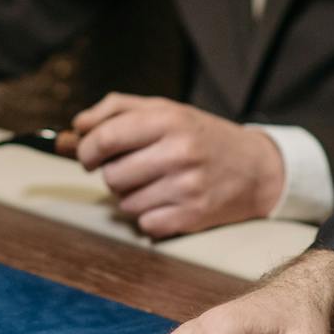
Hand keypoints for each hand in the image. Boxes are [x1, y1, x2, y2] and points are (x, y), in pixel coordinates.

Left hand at [70, 94, 285, 236]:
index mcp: (169, 120)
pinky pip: (145, 224)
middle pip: (112, 175)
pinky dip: (149, 216)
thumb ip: (116, 110)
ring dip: (130, 196)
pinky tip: (167, 201)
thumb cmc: (201, 135)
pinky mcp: (193, 216)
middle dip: (112, 174)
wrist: (256, 168)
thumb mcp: (165, 109)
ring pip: (125, 203)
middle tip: (130, 168)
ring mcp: (188, 187)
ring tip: (153, 183)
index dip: (87, 150)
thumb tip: (77, 126)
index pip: (106, 138)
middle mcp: (180, 152)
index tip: (87, 156)